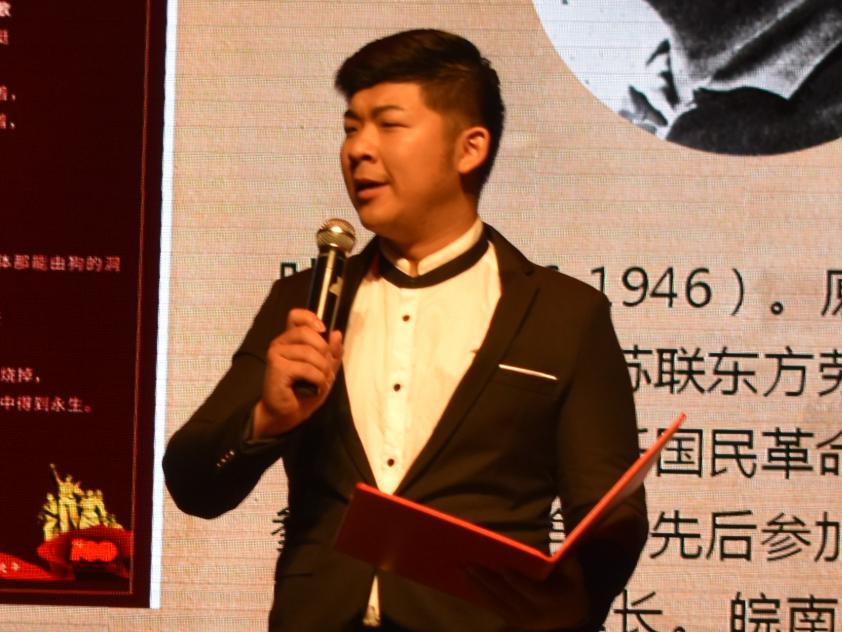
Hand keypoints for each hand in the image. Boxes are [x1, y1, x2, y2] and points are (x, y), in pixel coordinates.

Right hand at [252, 308, 342, 438]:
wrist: (287, 414)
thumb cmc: (304, 392)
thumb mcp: (325, 370)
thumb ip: (332, 353)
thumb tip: (336, 333)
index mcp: (291, 339)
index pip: (296, 315)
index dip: (311, 318)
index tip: (322, 330)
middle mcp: (281, 342)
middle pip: (308, 333)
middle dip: (325, 353)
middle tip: (326, 371)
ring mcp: (276, 353)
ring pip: (310, 353)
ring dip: (323, 371)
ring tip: (321, 382)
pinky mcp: (276, 367)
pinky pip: (306, 368)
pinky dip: (317, 380)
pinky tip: (315, 388)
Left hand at [467, 555, 588, 629]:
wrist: (568, 617)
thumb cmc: (570, 590)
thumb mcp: (575, 578)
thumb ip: (570, 566)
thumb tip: (566, 552)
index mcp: (549, 603)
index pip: (530, 591)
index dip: (516, 580)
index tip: (502, 567)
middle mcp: (532, 614)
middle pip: (506, 596)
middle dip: (487, 579)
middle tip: (470, 563)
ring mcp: (519, 619)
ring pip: (495, 602)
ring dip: (477, 585)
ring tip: (462, 569)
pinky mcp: (510, 620)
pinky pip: (492, 606)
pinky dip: (479, 593)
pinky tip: (467, 581)